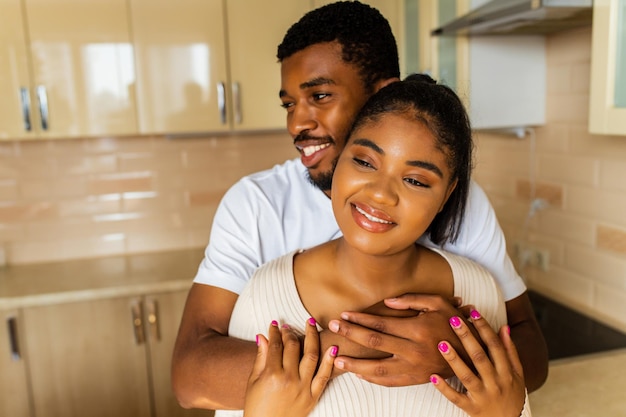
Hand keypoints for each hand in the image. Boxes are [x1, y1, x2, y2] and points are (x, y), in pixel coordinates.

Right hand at [243, 318, 336, 416]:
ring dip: (312, 337)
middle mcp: (289, 379)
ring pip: (311, 356)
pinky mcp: (313, 397)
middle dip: (290, 332)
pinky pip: (324, 377)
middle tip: (288, 326)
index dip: (275, 332)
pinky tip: (333, 348)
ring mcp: (303, 388)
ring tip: (310, 325)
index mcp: (272, 375)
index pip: (275, 345)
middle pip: (293, 347)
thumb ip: (260, 357)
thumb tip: (261, 336)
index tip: (275, 324)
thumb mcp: (254, 382)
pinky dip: (330, 361)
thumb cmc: (257, 407)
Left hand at [327, 293, 465, 385]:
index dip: (360, 319)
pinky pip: (390, 382)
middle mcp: (413, 350)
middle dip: (351, 334)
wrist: (474, 353)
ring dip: (355, 364)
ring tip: (337, 360)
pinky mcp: (416, 380)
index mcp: (417, 329)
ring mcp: (414, 368)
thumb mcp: (438, 303)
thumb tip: (387, 301)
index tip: (344, 315)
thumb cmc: (454, 324)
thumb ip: (412, 300)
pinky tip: (359, 373)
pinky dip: (372, 379)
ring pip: (378, 368)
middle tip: (333, 328)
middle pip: (374, 342)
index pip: (380, 323)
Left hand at [431, 310, 526, 416]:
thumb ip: (510, 351)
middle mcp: (496, 382)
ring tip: (441, 343)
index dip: (484, 328)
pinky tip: (433, 376)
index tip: (473, 312)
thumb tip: (504, 327)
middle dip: (467, 337)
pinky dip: (445, 388)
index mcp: (507, 371)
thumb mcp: (517, 373)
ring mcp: (483, 396)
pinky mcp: (471, 408)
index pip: (495, 345)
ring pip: (467, 376)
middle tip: (453, 319)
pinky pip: (456, 398)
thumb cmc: (511, 394)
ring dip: (454, 359)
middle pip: (480, 357)